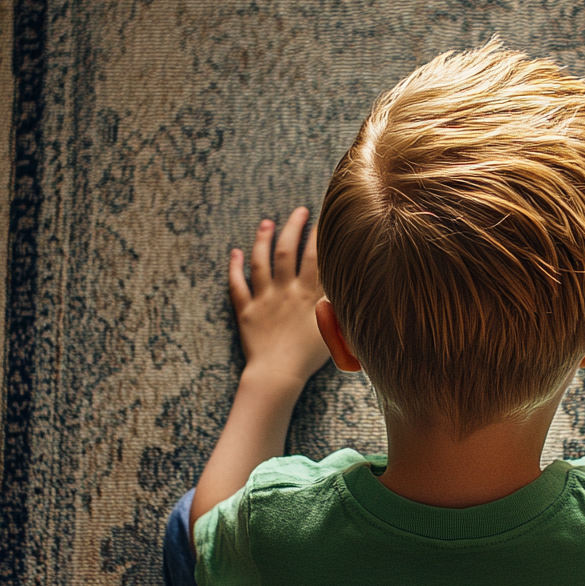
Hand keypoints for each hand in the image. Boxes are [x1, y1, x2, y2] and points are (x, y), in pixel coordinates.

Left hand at [229, 206, 330, 384]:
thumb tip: (350, 286)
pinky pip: (237, 285)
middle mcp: (286, 291)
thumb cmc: (310, 358)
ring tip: (267, 223)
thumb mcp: (336, 330)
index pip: (316, 256)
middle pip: (289, 251)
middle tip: (299, 210)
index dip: (319, 235)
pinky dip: (234, 268)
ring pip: (261, 261)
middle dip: (294, 227)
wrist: (278, 375)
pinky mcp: (246, 311)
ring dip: (263, 239)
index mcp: (309, 295)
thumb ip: (340, 305)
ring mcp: (264, 299)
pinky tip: (234, 253)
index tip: (324, 218)